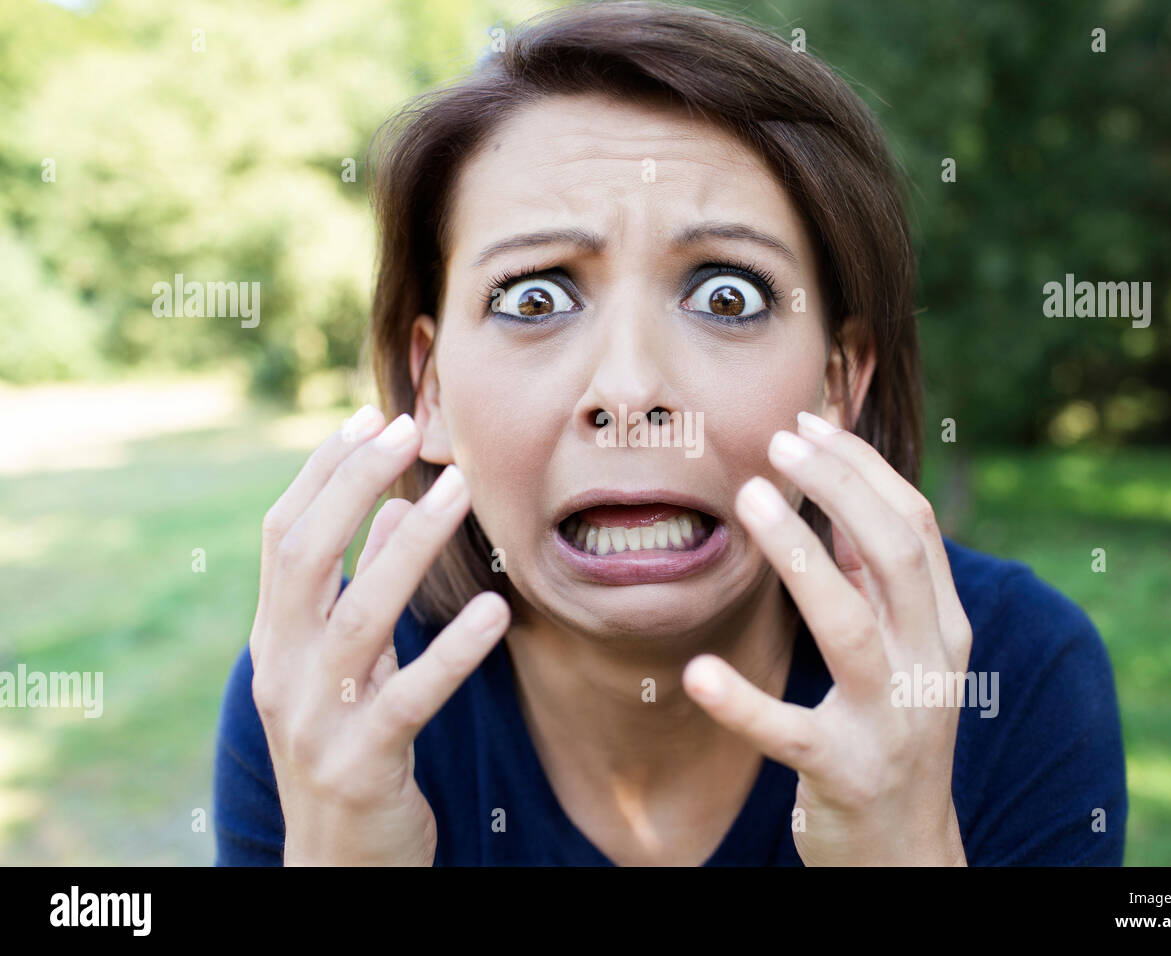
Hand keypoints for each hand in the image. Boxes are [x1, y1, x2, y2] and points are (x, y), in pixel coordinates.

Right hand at [249, 405, 509, 865]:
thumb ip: (364, 589)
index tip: (370, 418)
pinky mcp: (360, 764)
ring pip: (358, 617)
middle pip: (304, 559)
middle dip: (353, 486)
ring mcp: (313, 720)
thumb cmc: (350, 748)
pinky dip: (452, 651)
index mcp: (276, 638)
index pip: (284, 537)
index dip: (323, 474)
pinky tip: (497, 611)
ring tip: (461, 491)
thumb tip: (389, 511)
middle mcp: (281, 670)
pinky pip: (409, 697)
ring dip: (411, 548)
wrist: (337, 865)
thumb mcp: (348, 666)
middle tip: (407, 431)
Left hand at [682, 410, 971, 864]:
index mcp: (944, 628)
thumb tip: (836, 497)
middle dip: (840, 487)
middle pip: (897, 556)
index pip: (915, 527)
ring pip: (850, 627)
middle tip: (777, 442)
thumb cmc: (891, 732)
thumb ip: (874, 582)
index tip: (808, 423)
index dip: (862, 467)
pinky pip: (789, 733)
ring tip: (749, 499)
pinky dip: (744, 704)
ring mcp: (891, 723)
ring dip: (798, 556)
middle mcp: (929, 668)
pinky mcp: (843, 774)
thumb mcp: (901, 652)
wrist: (907, 852)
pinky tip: (699, 674)